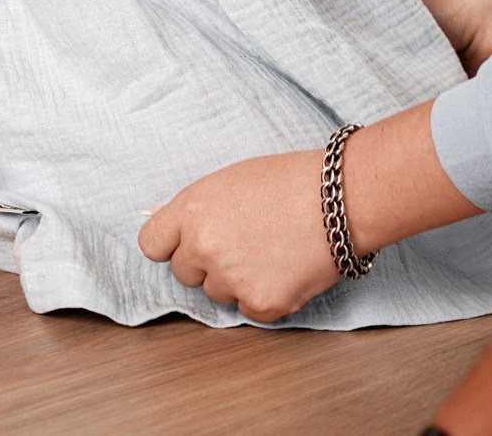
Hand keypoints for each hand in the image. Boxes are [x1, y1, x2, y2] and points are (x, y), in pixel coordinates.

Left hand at [138, 151, 341, 322]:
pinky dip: (264, 297)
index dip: (170, 245)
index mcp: (192, 211)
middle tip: (242, 243)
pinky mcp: (261, 303)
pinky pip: (248, 310)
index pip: (151, 244)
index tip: (185, 244)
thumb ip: (198, 209)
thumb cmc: (289, 181)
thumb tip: (168, 226)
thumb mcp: (230, 181)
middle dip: (207, 263)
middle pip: (184, 273)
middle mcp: (204, 247)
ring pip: (217, 294)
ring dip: (236, 281)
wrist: (340, 199)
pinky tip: (284, 270)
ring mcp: (231, 279)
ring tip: (270, 252)